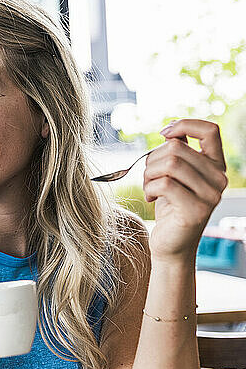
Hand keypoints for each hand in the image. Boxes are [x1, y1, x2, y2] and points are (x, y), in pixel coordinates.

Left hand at [143, 119, 227, 262]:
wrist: (171, 244)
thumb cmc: (170, 205)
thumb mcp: (175, 174)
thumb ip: (179, 151)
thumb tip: (172, 128)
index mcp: (216, 165)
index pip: (211, 130)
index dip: (185, 125)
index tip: (164, 134)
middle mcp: (219, 179)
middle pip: (178, 148)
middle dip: (153, 159)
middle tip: (148, 176)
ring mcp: (211, 195)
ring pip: (170, 164)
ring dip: (149, 174)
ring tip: (148, 187)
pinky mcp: (196, 210)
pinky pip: (165, 184)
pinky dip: (149, 188)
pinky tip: (150, 198)